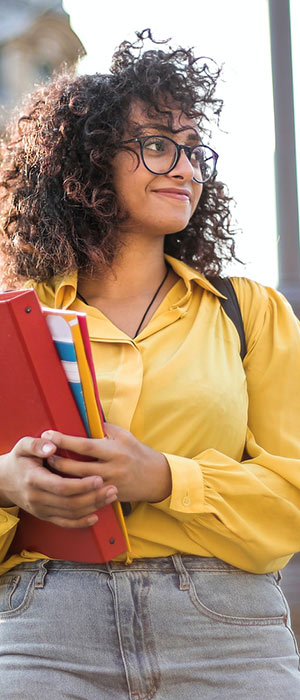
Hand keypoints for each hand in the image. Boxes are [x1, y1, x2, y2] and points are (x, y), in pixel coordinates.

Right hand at [0, 436, 118, 527]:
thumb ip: (37, 444)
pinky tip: (95, 516)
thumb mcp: (23, 446)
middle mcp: (37, 498)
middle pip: (70, 503)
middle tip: (113, 488)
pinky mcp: (44, 516)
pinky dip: (81, 522)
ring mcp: (41, 510)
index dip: (81, 485)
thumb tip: (52, 446)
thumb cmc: (18, 460)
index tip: (99, 478)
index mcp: (34, 479)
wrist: (4, 481)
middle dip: (93, 497)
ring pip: (70, 514)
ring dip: (93, 507)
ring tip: (110, 497)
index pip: (61, 486)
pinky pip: (64, 523)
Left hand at [42, 423, 171, 503]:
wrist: (156, 478)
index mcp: (114, 450)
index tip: (48, 435)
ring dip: (61, 477)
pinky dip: (73, 490)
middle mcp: (111, 468)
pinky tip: (61, 486)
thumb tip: (84, 418)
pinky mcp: (109, 496)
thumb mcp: (124, 435)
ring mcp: (109, 485)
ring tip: (47, 470)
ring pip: (79, 484)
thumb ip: (104, 428)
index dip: (65, 440)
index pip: (85, 445)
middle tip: (42, 454)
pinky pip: (87, 495)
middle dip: (57, 461)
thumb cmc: (138, 452)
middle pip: (78, 467)